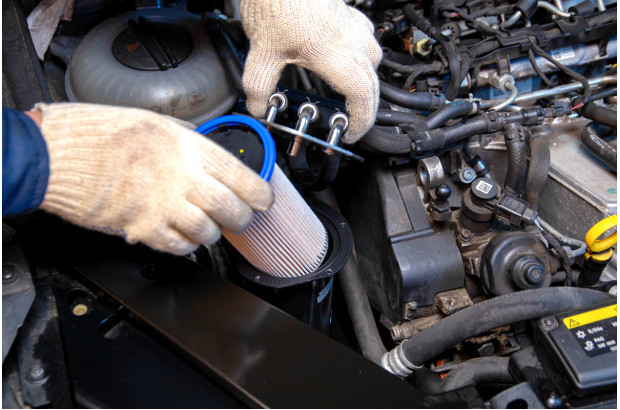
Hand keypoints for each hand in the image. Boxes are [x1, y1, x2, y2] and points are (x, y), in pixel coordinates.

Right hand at [34, 103, 273, 254]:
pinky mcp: (144, 229)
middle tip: (240, 217)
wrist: (58, 156)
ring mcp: (163, 207)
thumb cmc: (99, 134)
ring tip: (206, 226)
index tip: (263, 199)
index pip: (242, 177)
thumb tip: (212, 155)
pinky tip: (181, 233)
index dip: (260, 194)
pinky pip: (180, 247)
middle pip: (232, 210)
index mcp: (188, 148)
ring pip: (209, 233)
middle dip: (242, 219)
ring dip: (213, 233)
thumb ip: (189, 141)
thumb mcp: (155, 123)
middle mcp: (181, 178)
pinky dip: (187, 245)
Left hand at [241, 0, 381, 143]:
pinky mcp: (351, 16)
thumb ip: (258, 86)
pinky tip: (344, 62)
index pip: (363, 97)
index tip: (351, 132)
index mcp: (337, 55)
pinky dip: (360, 61)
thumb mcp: (261, 52)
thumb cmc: (279, 1)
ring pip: (372, 64)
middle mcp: (353, 42)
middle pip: (372, 85)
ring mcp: (355, 27)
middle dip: (364, 109)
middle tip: (351, 123)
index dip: (361, 121)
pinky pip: (366, 44)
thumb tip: (257, 106)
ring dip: (365, 83)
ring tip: (349, 97)